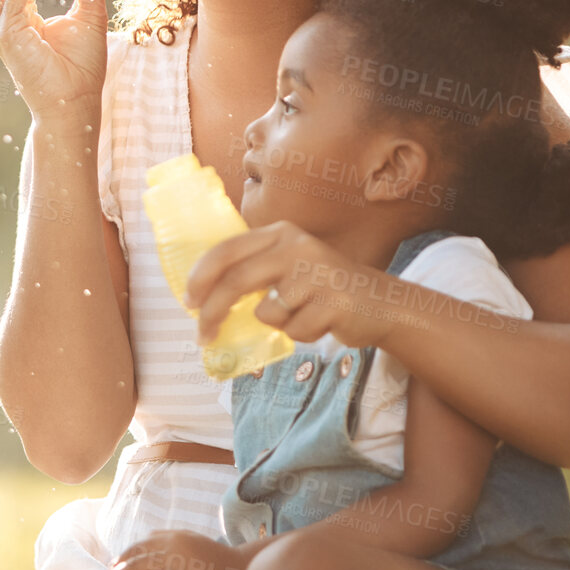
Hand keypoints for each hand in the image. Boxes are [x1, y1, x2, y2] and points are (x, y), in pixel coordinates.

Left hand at [187, 221, 401, 348]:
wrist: (381, 302)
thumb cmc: (323, 287)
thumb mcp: (289, 265)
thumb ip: (254, 270)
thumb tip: (201, 296)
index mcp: (280, 234)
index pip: (227, 250)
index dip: (201, 277)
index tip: (187, 301)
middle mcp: (297, 247)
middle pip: (238, 281)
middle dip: (214, 312)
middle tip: (203, 335)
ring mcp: (317, 274)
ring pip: (267, 312)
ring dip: (277, 324)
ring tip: (302, 315)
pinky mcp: (334, 302)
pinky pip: (294, 330)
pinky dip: (301, 334)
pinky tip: (322, 322)